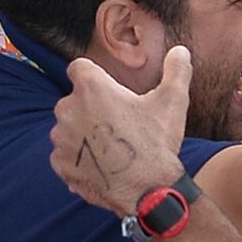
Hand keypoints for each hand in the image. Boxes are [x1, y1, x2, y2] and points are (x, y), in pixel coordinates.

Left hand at [50, 46, 192, 214]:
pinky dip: (79, 158)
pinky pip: (65, 155)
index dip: (94, 76)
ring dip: (83, 133)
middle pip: (75, 100)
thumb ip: (176, 70)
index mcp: (91, 87)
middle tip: (118, 123)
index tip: (109, 90)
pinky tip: (102, 164)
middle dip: (91, 107)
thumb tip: (180, 50)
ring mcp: (61, 139)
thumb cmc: (157, 142)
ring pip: (68, 128)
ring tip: (111, 146)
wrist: (146, 191)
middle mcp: (68, 109)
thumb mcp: (173, 101)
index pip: (79, 68)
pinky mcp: (60, 164)